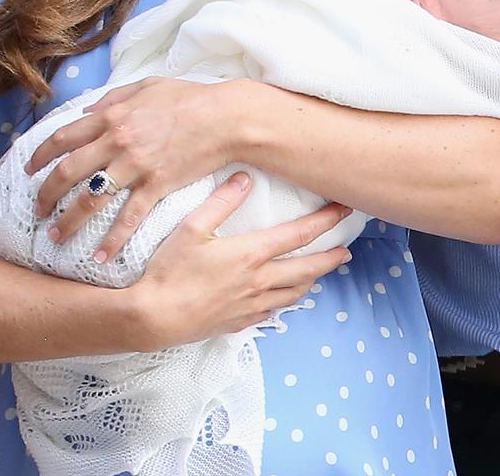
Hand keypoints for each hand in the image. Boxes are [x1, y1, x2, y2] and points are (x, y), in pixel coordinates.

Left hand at [25, 77, 234, 260]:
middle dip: (45, 194)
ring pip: (90, 199)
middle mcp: (116, 141)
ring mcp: (135, 165)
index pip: (63, 137)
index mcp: (111, 116)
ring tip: (56, 237)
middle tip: (36, 211)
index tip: (29, 170)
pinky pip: (127, 218)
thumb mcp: (147, 86)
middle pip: (68, 172)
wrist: (225, 118)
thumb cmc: (189, 98)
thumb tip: (87, 111)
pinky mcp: (156, 185)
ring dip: (69, 221)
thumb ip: (113, 98)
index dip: (40, 155)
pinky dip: (112, 240)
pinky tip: (100, 257)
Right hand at [135, 172, 352, 348]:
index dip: (325, 221)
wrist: (153, 317)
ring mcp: (251, 305)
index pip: (298, 235)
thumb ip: (221, 201)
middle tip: (346, 251)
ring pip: (293, 293)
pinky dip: (284, 301)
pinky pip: (272, 312)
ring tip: (318, 272)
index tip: (343, 211)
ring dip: (310, 281)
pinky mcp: (239, 322)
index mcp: (250, 253)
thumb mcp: (192, 227)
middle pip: (306, 269)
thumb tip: (245, 177)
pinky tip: (281, 298)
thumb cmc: (169, 270)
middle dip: (330, 258)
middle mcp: (258, 281)